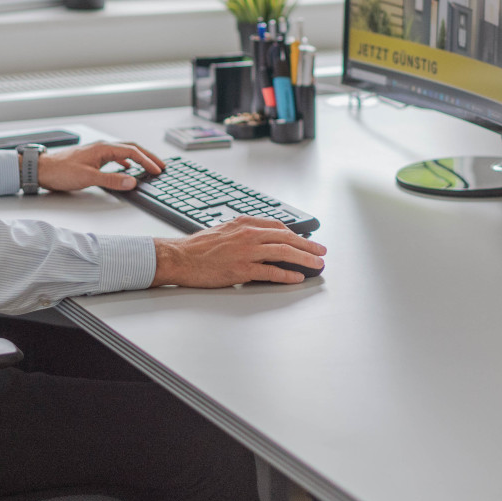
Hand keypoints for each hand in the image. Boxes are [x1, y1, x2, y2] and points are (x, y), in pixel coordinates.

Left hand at [33, 140, 165, 192]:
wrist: (42, 169)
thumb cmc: (61, 171)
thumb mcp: (89, 178)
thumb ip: (112, 180)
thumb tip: (133, 181)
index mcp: (103, 148)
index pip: (132, 151)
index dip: (147, 161)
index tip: (158, 170)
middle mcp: (102, 147)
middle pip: (131, 148)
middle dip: (148, 156)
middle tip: (161, 165)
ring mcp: (97, 152)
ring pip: (124, 152)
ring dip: (138, 158)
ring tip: (149, 166)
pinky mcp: (92, 158)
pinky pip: (115, 157)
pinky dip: (126, 161)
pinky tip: (127, 168)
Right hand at [152, 216, 326, 286]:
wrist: (180, 257)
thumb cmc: (198, 247)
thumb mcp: (223, 230)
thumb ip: (243, 231)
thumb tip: (261, 237)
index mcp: (244, 223)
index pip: (278, 227)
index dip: (296, 234)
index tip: (307, 241)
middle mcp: (248, 234)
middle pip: (286, 238)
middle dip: (308, 245)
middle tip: (321, 251)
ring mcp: (246, 252)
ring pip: (283, 252)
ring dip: (304, 258)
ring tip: (317, 264)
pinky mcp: (242, 269)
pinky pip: (270, 271)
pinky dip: (287, 274)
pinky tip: (297, 277)